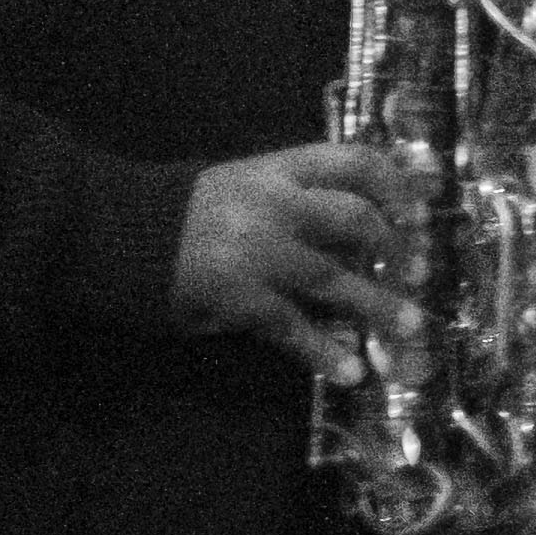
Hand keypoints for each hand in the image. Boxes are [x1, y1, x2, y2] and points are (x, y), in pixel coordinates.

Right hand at [172, 141, 426, 377]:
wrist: (115, 233)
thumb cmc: (185, 211)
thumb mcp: (242, 185)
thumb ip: (294, 197)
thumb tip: (361, 228)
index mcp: (276, 170)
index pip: (352, 162)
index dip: (395, 184)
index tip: (420, 209)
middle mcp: (274, 206)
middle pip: (354, 220)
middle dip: (394, 247)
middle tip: (419, 269)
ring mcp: (259, 253)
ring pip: (334, 279)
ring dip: (378, 305)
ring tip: (410, 328)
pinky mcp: (241, 298)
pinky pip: (294, 328)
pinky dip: (324, 353)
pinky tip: (350, 372)